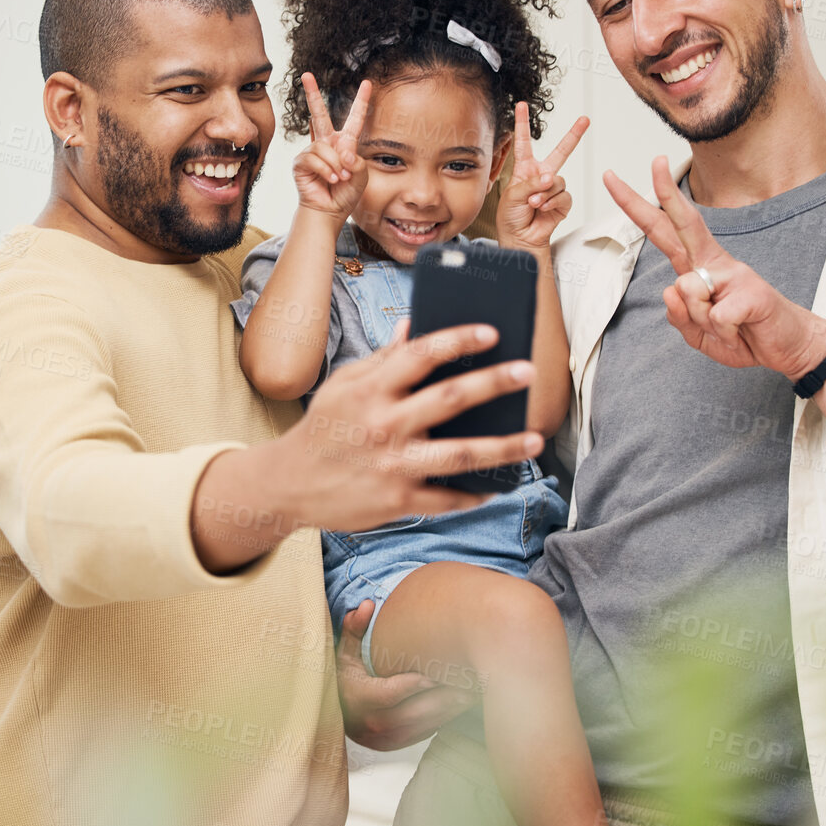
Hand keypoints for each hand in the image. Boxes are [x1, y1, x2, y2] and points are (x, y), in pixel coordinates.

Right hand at [275, 321, 544, 531]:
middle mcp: (385, 425)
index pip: (421, 356)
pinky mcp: (397, 500)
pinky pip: (446, 499)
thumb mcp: (345, 384)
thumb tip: (415, 326)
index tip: (492, 332)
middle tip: (528, 372)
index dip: (458, 340)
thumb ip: (383, 358)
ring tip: (536, 439)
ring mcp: (393, 465)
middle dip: (493, 384)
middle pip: (449, 400)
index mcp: (371, 390)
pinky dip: (474, 494)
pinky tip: (497, 486)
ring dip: (503, 448)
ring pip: (460, 456)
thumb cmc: (324, 427)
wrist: (289, 483)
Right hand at [294, 74, 371, 219]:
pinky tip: (329, 179)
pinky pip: (314, 158)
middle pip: (319, 114)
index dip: (361, 101)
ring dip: (335, 164)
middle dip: (312, 94)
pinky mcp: (301, 162)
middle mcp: (327, 144)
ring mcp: (312, 152)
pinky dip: (325, 169)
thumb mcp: (361, 176)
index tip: (368, 83)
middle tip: (306, 75)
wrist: (330, 212)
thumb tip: (342, 151)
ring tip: (339, 178)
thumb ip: (357, 160)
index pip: (354, 119)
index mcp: (345, 144)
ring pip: (324, 147)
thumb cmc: (346, 194)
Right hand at [336, 601, 477, 748]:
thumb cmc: (343, 678)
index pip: (389, 693)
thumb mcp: (344, 652)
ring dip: (447, 711)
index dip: (414, 684)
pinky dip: (442, 720)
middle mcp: (368, 724)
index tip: (438, 672)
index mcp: (356, 699)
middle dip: (442, 699)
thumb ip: (354, 629)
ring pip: (421, 726)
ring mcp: (382, 739)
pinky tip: (458, 705)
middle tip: (468, 683)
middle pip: (413, 713)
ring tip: (471, 693)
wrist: (332, 714)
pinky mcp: (393, 746)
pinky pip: (422, 734)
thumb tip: (367, 606)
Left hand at [496, 103, 586, 251]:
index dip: (522, 123)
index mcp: (524, 169)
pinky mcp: (562, 202)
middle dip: (573, 135)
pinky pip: (563, 195)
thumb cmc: (510, 217)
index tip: (521, 105)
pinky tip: (542, 208)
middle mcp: (541, 175)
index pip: (524, 142)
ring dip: (544, 192)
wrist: (520, 238)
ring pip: (558, 180)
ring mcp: (553, 188)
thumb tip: (550, 178)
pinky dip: (552, 202)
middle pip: (560, 151)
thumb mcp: (512, 195)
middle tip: (584, 120)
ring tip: (533, 203)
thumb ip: (530, 183)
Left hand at [603, 158, 825, 378]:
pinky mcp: (754, 293)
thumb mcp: (697, 333)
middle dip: (664, 193)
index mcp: (696, 267)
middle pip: (682, 224)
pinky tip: (739, 329)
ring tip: (725, 328)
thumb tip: (672, 289)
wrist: (786, 347)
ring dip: (700, 321)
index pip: (664, 230)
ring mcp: (735, 275)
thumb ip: (679, 314)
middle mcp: (714, 263)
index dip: (639, 206)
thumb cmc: (740, 333)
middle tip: (655, 159)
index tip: (616, 180)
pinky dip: (722, 335)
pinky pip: (717, 318)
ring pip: (688, 291)